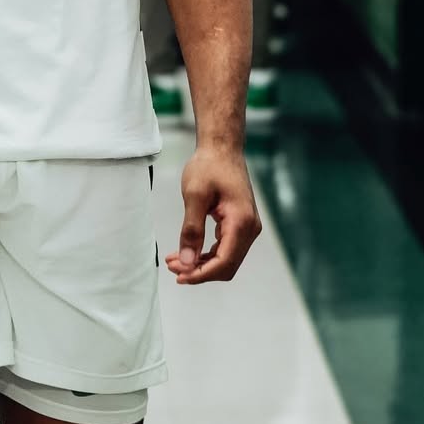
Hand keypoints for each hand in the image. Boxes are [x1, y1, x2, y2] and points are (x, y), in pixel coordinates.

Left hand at [166, 148, 260, 284]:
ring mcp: (247, 227)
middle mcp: (250, 228)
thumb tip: (187, 262)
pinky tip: (188, 252)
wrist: (222, 148)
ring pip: (227, 259)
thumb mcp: (194, 196)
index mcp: (241, 222)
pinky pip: (226, 248)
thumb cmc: (209, 166)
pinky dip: (207, 254)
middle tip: (173, 268)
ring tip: (176, 261)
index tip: (179, 276)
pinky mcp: (241, 224)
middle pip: (227, 265)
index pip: (224, 262)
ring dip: (202, 264)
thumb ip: (191, 230)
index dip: (201, 274)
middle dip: (200, 271)